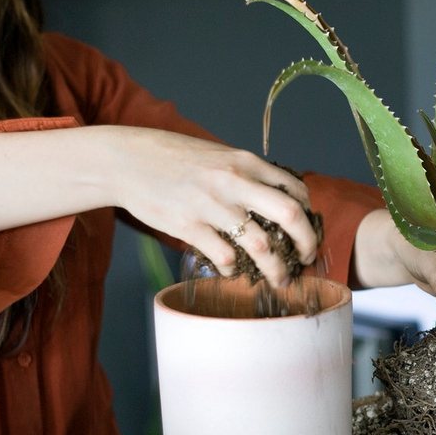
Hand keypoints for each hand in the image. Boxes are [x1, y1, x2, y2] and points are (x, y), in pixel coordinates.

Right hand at [106, 127, 318, 286]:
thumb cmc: (174, 158)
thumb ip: (247, 174)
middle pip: (291, 215)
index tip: (307, 229)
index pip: (295, 189)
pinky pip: (225, 257)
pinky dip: (234, 269)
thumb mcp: (219, 155)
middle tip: (307, 260)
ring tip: (279, 279)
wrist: (126, 161)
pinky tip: (233, 271)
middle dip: (307, 243)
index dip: (309, 213)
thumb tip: (275, 198)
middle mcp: (235, 182)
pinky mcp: (189, 227)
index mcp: (246, 162)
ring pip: (261, 246)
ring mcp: (213, 206)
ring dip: (276, 269)